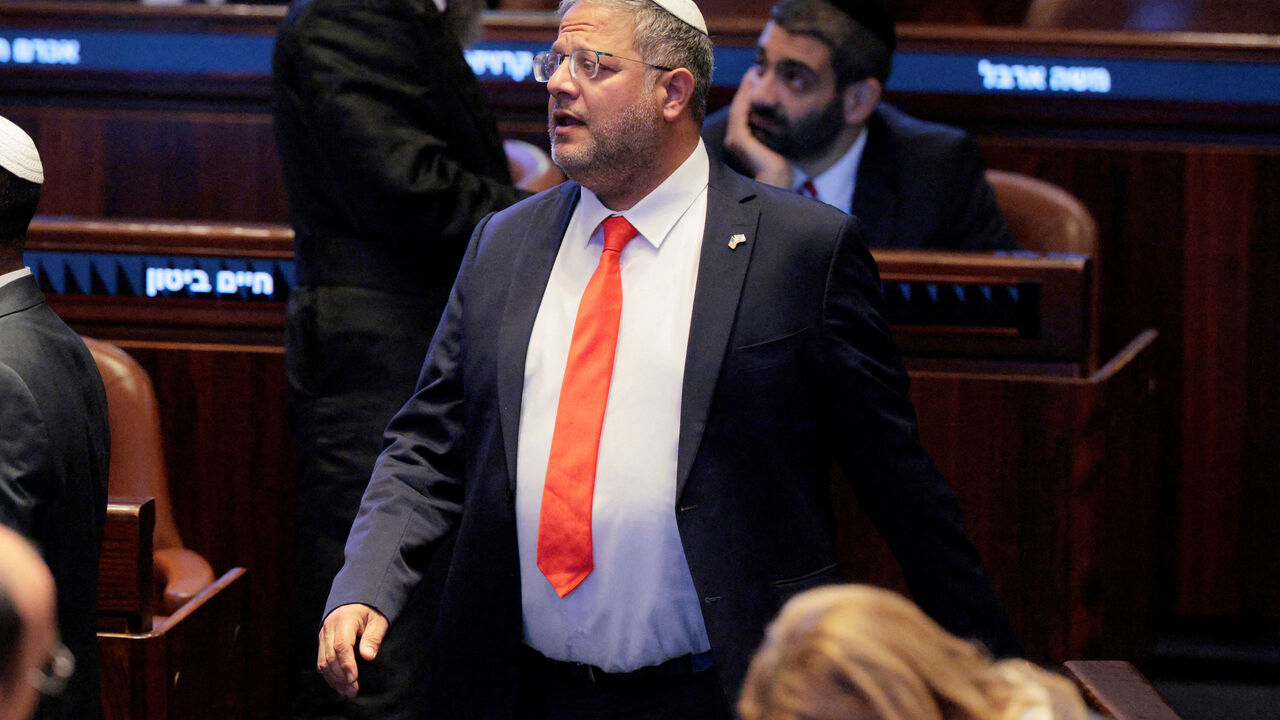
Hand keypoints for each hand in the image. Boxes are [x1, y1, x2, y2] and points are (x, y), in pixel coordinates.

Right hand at [317, 603, 388, 698]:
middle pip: (330, 656)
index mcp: (344, 619)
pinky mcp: (322, 642)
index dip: (347, 664)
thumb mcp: (378, 620)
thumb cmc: (370, 611)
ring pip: (323, 662)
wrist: (356, 600)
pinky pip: (321, 662)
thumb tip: (368, 656)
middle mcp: (329, 628)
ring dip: (334, 679)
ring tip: (348, 692)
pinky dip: (329, 676)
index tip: (354, 679)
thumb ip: (373, 638)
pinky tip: (340, 686)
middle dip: (341, 676)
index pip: (342, 645)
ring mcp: (323, 635)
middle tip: (354, 690)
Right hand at [723, 69, 792, 188]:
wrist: (777, 180)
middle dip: (746, 86)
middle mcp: (733, 138)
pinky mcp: (738, 138)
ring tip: (754, 72)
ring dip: (746, 88)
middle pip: (738, 105)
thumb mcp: (776, 141)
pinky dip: (746, 97)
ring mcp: (734, 138)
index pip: (742, 111)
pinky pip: (740, 113)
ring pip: (738, 106)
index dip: (748, 92)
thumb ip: (773, 128)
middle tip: (754, 69)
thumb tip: (780, 112)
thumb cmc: (780, 164)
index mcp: (740, 140)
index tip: (757, 76)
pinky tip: (753, 85)